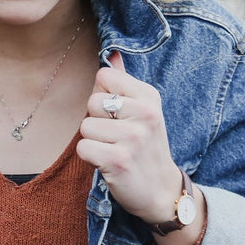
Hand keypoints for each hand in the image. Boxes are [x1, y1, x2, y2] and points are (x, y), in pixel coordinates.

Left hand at [76, 50, 182, 224]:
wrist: (161, 191)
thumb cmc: (146, 148)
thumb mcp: (144, 111)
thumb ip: (124, 84)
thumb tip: (112, 54)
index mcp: (149, 96)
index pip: (104, 76)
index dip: (102, 95)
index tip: (117, 114)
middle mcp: (144, 113)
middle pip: (91, 102)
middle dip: (97, 121)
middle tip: (116, 137)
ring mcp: (132, 137)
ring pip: (85, 126)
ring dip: (93, 141)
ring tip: (114, 150)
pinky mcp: (118, 160)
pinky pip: (83, 148)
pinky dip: (90, 158)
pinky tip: (108, 163)